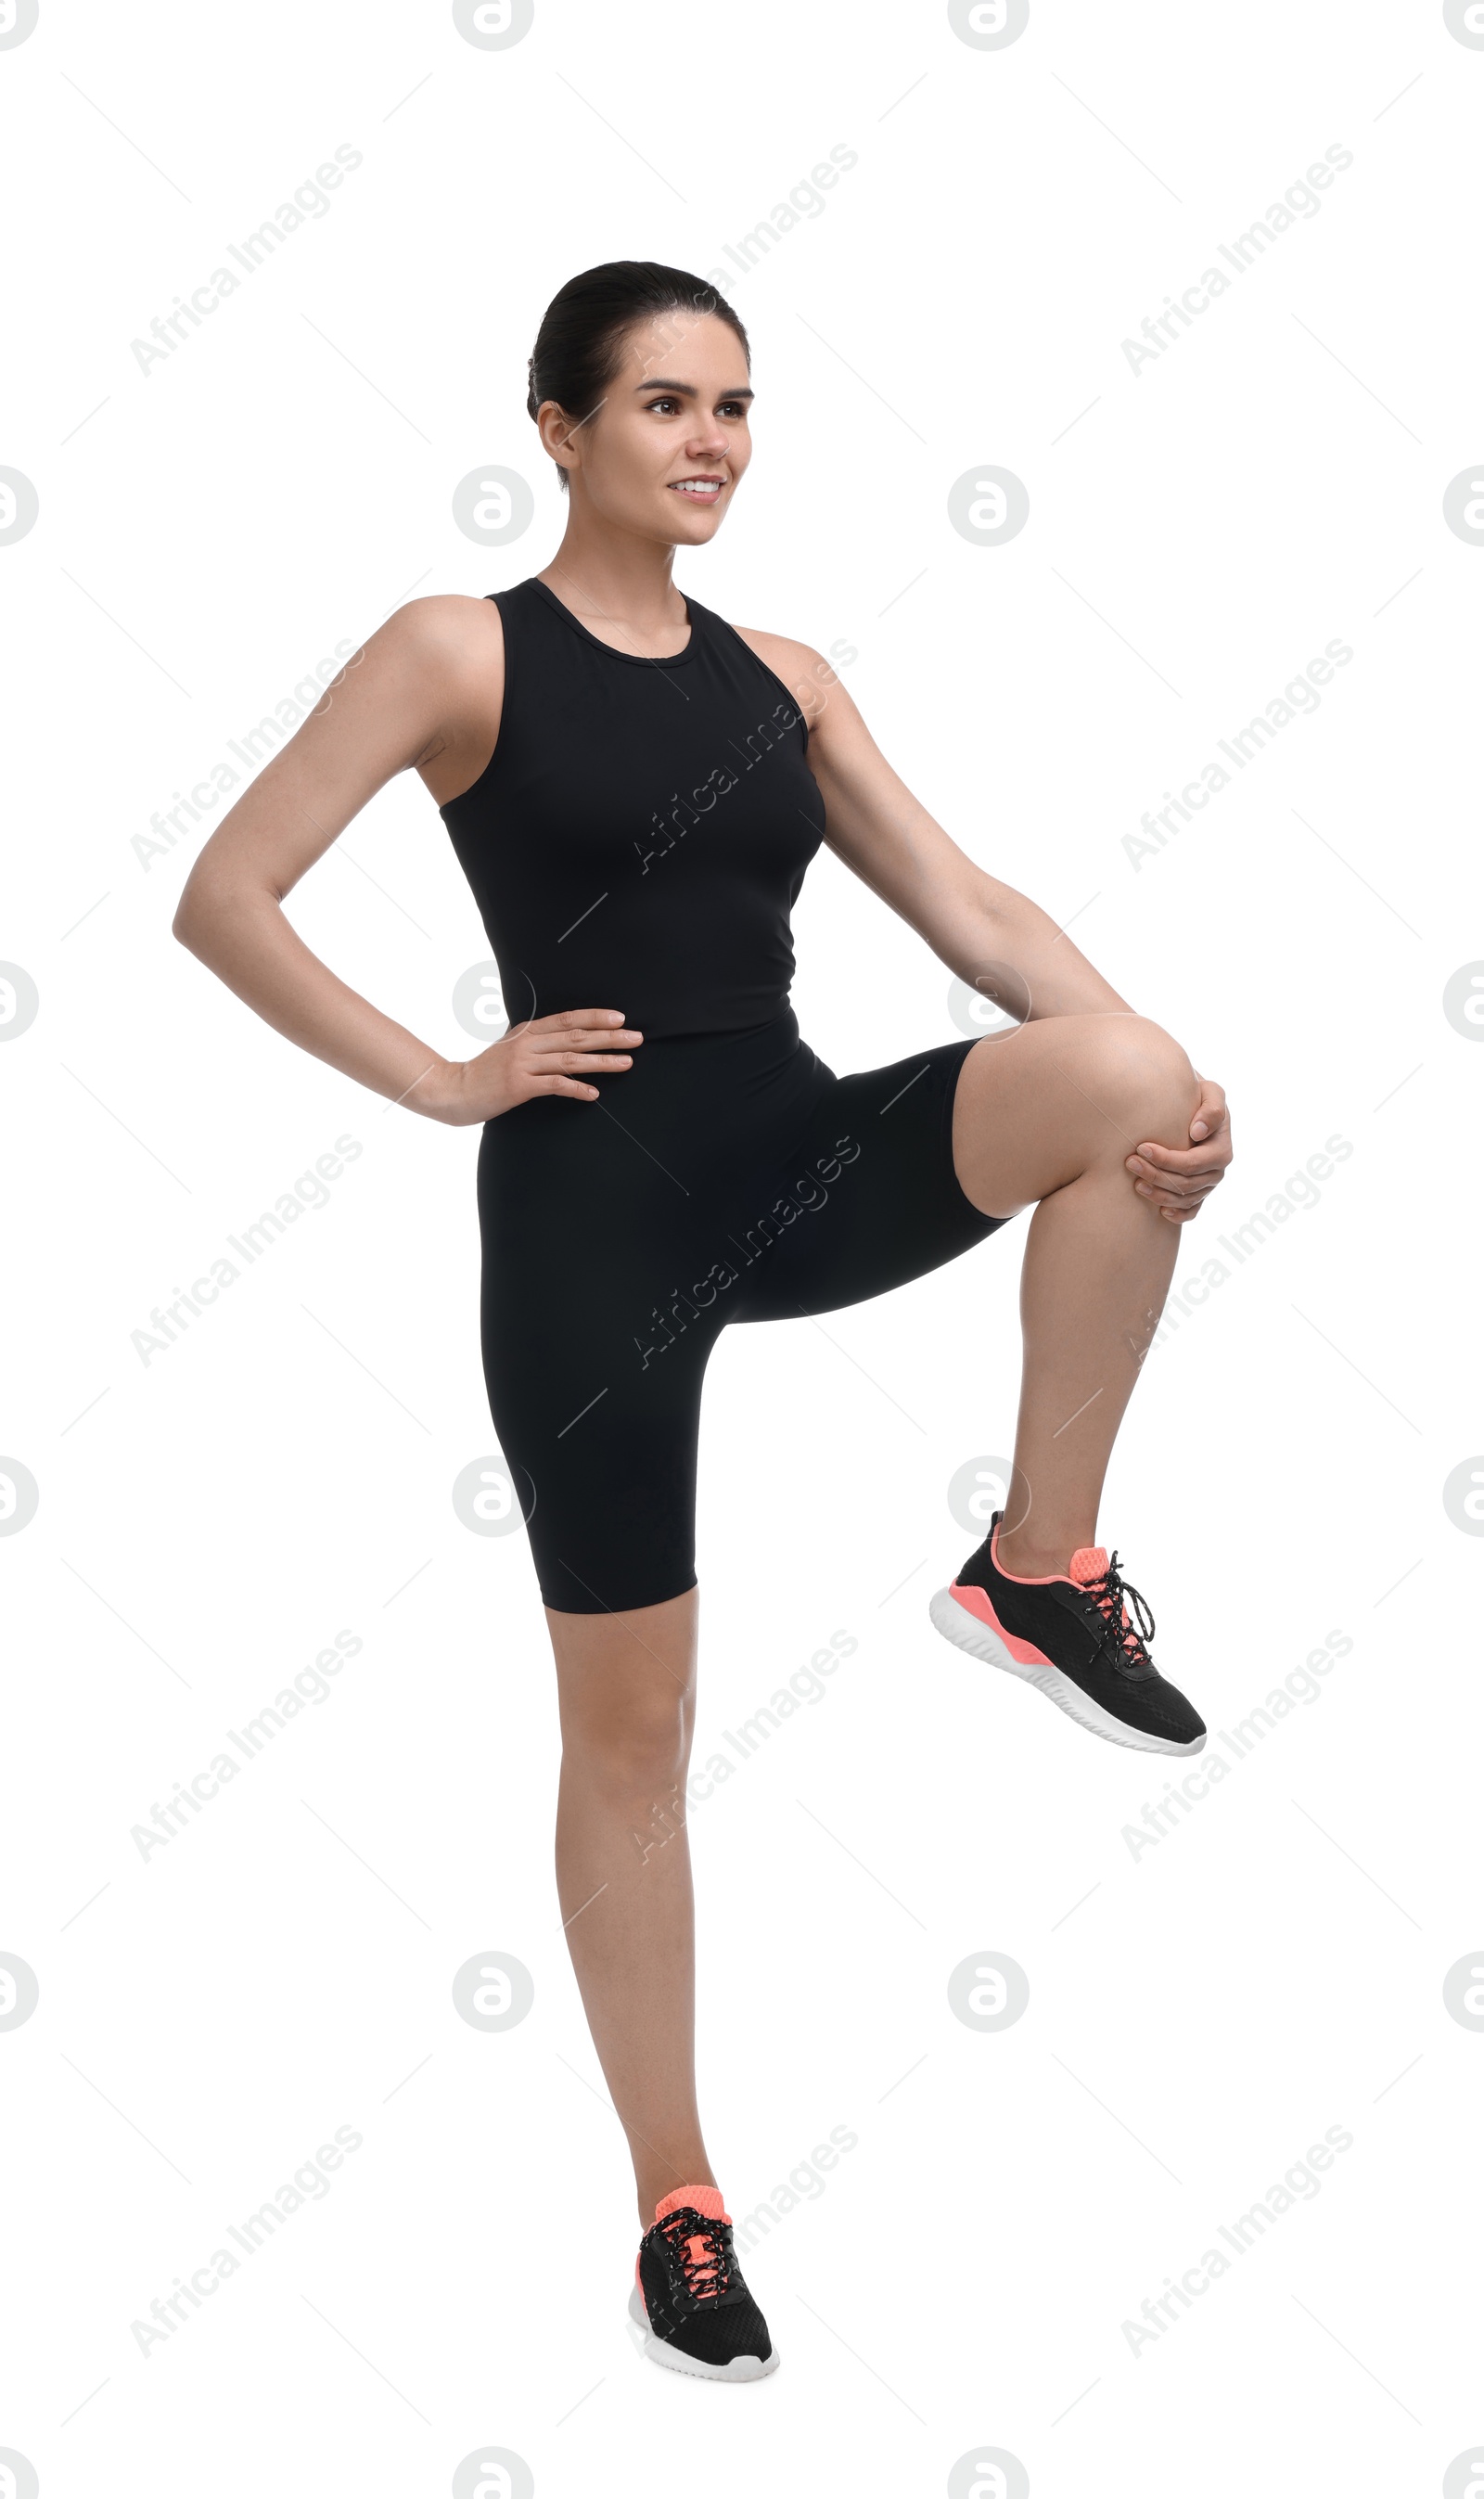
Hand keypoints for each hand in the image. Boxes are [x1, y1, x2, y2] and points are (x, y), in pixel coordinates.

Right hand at [418, 1009, 642, 1125]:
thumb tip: (563, 1040)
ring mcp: (523, 1064)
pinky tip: (594, 1093)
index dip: (595, 1017)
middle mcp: (527, 1043)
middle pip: (576, 1036)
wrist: (453, 1090)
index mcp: (526, 1031)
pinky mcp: (519, 1087)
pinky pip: (555, 1086)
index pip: (567, 1019)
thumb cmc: (484, 1073)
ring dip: (602, 1061)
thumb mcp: (509, 1049)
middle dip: (609, 1036)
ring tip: (626, 1062)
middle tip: (636, 1037)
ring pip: (570, 1059)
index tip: (619, 1017)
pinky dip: (577, 1088)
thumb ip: (534, 1042)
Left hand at [1125, 1075, 1230, 1223]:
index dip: (1166, 1159)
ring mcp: (1207, 1185)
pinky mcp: (1198, 1193)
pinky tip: (1160, 1211)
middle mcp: (1216, 1171)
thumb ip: (1211, 1109)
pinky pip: (1191, 1212)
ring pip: (1183, 1199)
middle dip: (1155, 1175)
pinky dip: (1177, 1215)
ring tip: (1135, 1183)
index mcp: (1221, 1150)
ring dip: (1158, 1194)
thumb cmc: (1200, 1096)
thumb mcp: (1211, 1093)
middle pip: (1184, 1184)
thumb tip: (1197, 1132)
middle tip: (1130, 1162)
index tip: (1141, 1147)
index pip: (1191, 1163)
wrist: (1194, 1105)